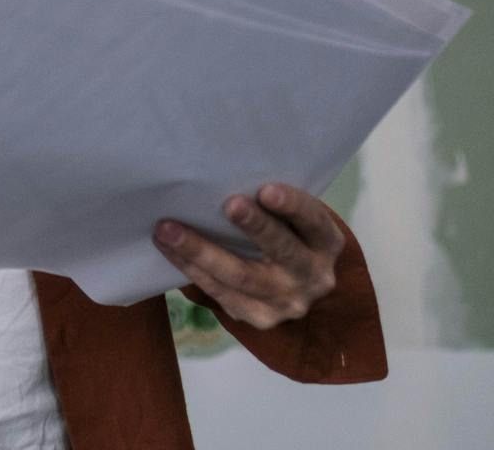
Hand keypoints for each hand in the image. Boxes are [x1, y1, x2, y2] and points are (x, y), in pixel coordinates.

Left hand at [152, 183, 342, 329]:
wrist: (293, 285)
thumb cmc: (283, 232)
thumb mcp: (292, 218)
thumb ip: (273, 203)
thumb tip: (221, 174)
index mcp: (326, 243)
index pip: (314, 221)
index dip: (293, 206)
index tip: (266, 189)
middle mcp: (314, 276)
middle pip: (281, 251)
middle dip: (255, 227)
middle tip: (228, 204)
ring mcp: (288, 302)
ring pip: (241, 276)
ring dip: (201, 250)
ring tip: (167, 229)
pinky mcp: (261, 318)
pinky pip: (221, 293)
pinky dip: (191, 268)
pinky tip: (168, 249)